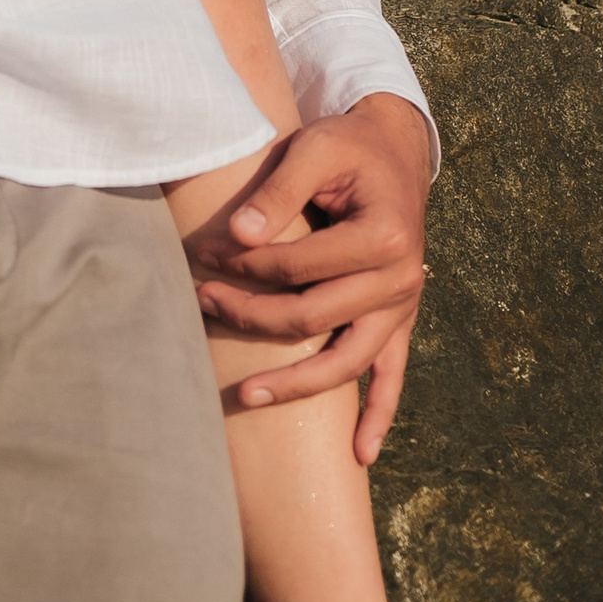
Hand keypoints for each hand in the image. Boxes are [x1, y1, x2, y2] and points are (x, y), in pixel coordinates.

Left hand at [186, 92, 431, 462]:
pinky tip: (359, 454)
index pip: (299, 267)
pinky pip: (392, 376)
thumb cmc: (348, 148)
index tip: (201, 252)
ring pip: (347, 362)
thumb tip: (237, 237)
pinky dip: (379, 416)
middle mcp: (401, 278)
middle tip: (200, 303)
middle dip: (250, 315)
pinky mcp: (399, 320)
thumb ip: (278, 192)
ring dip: (296, 383)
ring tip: (244, 397)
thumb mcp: (314, 148)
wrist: (395, 151)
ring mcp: (402, 307)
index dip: (245, 264)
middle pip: (313, 317)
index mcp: (383, 235)